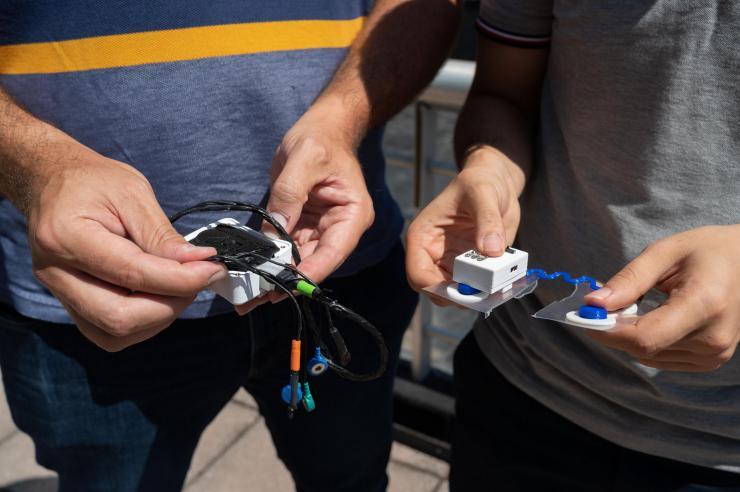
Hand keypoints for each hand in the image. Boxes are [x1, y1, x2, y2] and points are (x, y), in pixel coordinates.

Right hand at [27, 142, 225, 350]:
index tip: (211, 269)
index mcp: (66, 236)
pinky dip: (143, 322)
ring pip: (114, 334)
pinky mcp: (70, 305)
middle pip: (119, 317)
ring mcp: (59, 293)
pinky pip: (108, 333)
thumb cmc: (91, 181)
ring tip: (179, 285)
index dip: (180, 278)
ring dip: (159, 317)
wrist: (49, 181)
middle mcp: (55, 273)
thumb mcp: (132, 192)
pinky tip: (159, 295)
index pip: (132, 274)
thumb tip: (199, 263)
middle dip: (170, 305)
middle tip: (198, 279)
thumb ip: (162, 234)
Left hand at [235, 99, 373, 314]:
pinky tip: (248, 272)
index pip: (333, 252)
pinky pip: (284, 248)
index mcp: (352, 215)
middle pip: (314, 263)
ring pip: (297, 261)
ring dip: (273, 276)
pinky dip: (268, 260)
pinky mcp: (302, 225)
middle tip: (255, 300)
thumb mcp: (304, 159)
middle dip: (285, 282)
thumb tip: (274, 234)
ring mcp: (320, 229)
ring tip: (246, 295)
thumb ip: (290, 195)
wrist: (322, 128)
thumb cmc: (320, 138)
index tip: (284, 287)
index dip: (309, 273)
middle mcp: (339, 228)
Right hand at [405, 148, 523, 305]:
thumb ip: (487, 220)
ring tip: (501, 285)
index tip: (463, 288)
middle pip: (436, 291)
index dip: (436, 287)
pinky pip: (477, 288)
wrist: (496, 184)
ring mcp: (452, 264)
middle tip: (487, 292)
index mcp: (423, 237)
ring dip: (478, 296)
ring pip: (457, 295)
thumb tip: (491, 251)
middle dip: (460, 296)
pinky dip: (491, 290)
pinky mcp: (472, 268)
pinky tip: (507, 280)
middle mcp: (433, 255)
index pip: (417, 274)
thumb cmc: (480, 182)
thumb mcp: (483, 193)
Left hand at [585, 225, 739, 371]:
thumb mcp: (665, 252)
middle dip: (613, 328)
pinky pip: (661, 359)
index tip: (584, 314)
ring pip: (648, 357)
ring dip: (628, 335)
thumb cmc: (708, 250)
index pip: (645, 337)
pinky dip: (645, 341)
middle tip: (602, 303)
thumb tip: (593, 303)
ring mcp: (715, 354)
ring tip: (635, 304)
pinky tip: (651, 316)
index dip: (607, 331)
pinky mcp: (711, 361)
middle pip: (643, 348)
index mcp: (705, 305)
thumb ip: (629, 279)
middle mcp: (713, 338)